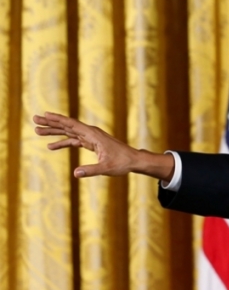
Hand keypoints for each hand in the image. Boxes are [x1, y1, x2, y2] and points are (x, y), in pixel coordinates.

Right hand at [33, 112, 173, 181]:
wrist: (133, 161)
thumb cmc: (122, 163)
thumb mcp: (106, 168)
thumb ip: (91, 170)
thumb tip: (75, 174)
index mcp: (93, 135)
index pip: (72, 124)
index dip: (57, 119)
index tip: (44, 115)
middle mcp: (91, 133)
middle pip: (67, 126)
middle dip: (51, 123)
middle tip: (34, 120)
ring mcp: (91, 138)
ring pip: (69, 132)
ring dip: (54, 132)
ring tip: (38, 131)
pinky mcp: (91, 144)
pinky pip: (74, 141)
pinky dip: (63, 142)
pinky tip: (51, 146)